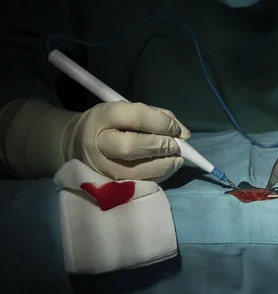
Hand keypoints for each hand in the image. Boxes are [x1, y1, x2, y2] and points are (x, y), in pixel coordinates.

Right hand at [63, 101, 190, 181]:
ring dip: (164, 165)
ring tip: (177, 160)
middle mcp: (99, 142)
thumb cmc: (110, 123)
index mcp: (103, 116)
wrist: (77, 142)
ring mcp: (101, 167)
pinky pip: (138, 183)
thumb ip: (157, 116)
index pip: (136, 117)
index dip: (162, 123)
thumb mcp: (128, 109)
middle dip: (161, 146)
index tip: (176, 129)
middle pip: (132, 146)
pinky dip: (158, 176)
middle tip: (176, 146)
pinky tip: (167, 168)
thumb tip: (184, 134)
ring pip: (136, 170)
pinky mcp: (108, 184)